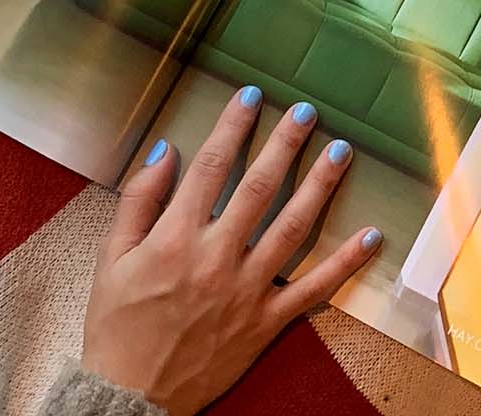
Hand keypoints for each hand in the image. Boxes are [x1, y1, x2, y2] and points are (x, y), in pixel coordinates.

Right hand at [82, 86, 383, 415]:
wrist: (127, 400)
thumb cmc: (115, 328)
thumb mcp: (109, 260)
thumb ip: (138, 201)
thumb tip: (165, 150)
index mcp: (176, 238)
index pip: (210, 167)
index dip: (232, 126)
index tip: (251, 95)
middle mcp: (216, 258)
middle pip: (258, 188)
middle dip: (285, 144)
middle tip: (307, 111)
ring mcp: (245, 290)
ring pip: (292, 228)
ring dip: (320, 186)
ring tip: (341, 151)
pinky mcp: (264, 322)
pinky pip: (312, 290)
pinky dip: (344, 263)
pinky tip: (371, 235)